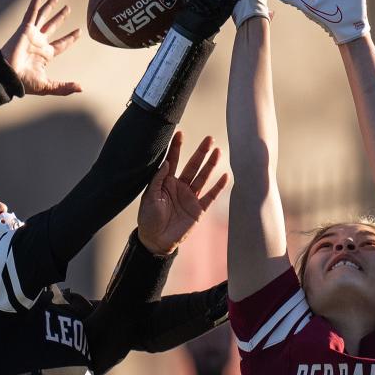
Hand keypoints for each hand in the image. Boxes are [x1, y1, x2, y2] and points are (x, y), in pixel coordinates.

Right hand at [0, 0, 81, 95]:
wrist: (8, 75)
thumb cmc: (25, 83)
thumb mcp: (48, 86)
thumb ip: (64, 87)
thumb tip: (81, 88)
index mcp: (45, 54)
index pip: (61, 44)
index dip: (70, 38)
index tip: (79, 31)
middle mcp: (39, 42)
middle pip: (52, 27)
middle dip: (60, 18)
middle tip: (67, 9)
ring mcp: (32, 34)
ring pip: (43, 16)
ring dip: (49, 6)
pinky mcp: (25, 27)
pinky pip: (33, 9)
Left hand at [137, 132, 228, 254]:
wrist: (156, 241)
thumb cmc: (148, 219)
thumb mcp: (149, 197)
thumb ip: (158, 179)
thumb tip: (167, 162)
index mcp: (166, 182)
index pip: (173, 160)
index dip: (176, 147)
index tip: (180, 133)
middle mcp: (180, 187)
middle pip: (193, 165)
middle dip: (200, 152)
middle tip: (209, 139)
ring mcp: (190, 198)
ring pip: (203, 177)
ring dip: (210, 165)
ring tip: (218, 151)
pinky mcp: (198, 210)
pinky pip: (210, 196)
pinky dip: (218, 187)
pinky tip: (225, 176)